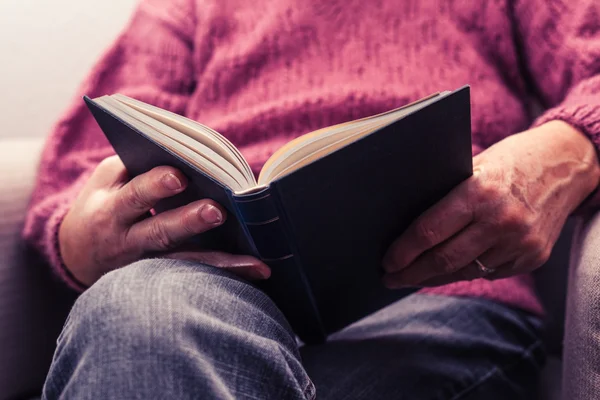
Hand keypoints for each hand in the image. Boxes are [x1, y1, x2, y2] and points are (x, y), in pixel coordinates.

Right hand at [59, 156, 269, 286]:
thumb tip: (188, 156)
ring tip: (254, 262)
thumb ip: (138, 167)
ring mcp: (147, 265)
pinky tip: (257, 271)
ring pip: (185, 262)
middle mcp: (128, 241)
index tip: (180, 175)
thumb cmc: (102, 203)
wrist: (77, 255)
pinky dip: (226, 273)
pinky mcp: (163, 279)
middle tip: (217, 211)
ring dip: (220, 262)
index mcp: (111, 209)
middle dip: (188, 221)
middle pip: (160, 232)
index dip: (155, 186)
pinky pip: (196, 276)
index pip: (134, 195)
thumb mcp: (107, 181)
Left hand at [383, 121, 599, 286]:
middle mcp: (502, 221)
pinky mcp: (533, 257)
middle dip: (411, 273)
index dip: (403, 251)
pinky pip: (489, 272)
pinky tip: (450, 269)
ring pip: (465, 271)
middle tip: (390, 279)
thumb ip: (448, 196)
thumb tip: (406, 229)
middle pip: (444, 259)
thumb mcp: (476, 166)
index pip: (429, 231)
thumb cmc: (512, 160)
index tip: (386, 262)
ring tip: (414, 276)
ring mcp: (521, 243)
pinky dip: (467, 271)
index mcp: (480, 192)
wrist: (569, 164)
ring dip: (436, 276)